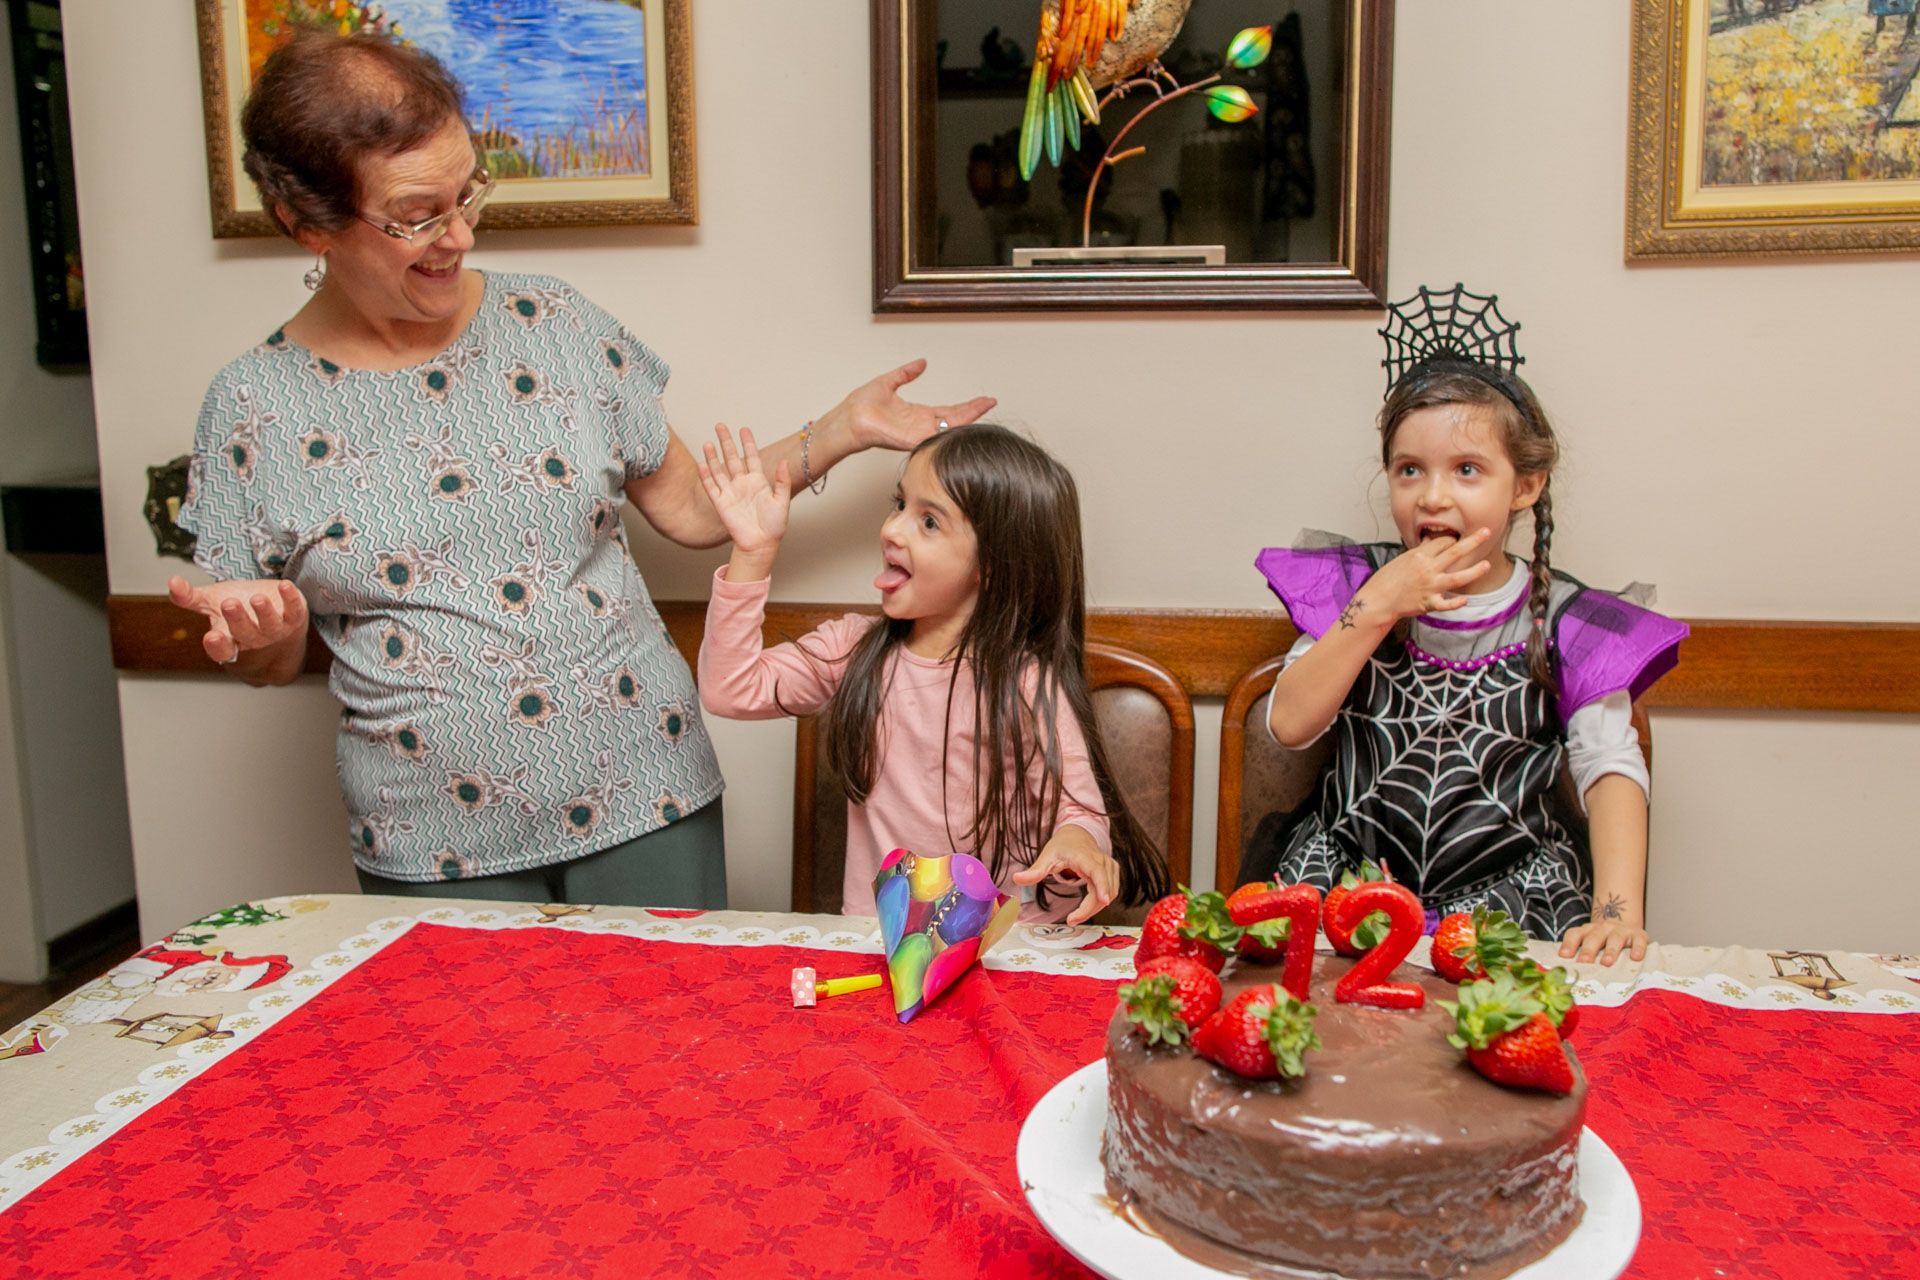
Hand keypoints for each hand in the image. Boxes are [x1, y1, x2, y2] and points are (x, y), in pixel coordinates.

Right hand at [166, 575, 308, 665]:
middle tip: (229, 604)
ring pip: (270, 624)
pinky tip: (285, 586)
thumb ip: (190, 598)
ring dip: (264, 611)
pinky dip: (291, 598)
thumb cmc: (239, 611)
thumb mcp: (210, 604)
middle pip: (245, 632)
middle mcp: (253, 638)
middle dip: (238, 619)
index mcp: (229, 640)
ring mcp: (275, 629)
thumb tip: (172, 582)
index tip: (211, 638)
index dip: (217, 646)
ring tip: (257, 599)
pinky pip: (294, 610)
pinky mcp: (294, 616)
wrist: (277, 624)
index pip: (221, 649)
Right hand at [697, 425, 790, 555]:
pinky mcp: (721, 504)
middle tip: (720, 426)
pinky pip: (711, 487)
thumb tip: (784, 461)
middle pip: (732, 458)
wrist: (761, 544)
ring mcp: (730, 493)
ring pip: (719, 470)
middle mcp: (742, 484)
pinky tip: (702, 464)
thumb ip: (782, 481)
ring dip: (713, 456)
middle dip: (726, 442)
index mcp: (758, 482)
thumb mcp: (782, 501)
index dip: (747, 443)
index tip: (744, 429)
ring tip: (707, 442)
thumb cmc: (774, 525)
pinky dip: (706, 476)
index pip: (751, 457)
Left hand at [834, 359, 996, 451]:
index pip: (948, 411)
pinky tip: (967, 420)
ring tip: (985, 406)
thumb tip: (921, 363)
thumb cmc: (860, 406)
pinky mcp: (913, 439)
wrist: (848, 418)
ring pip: (950, 427)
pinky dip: (952, 427)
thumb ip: (905, 373)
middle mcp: (920, 426)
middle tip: (991, 401)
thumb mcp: (888, 382)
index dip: (966, 406)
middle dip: (974, 410)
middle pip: (954, 419)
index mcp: (916, 415)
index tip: (982, 399)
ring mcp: (918, 434)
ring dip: (968, 417)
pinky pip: (936, 434)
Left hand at [1012, 834, 1118, 925]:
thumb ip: (1034, 871)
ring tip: (1075, 916)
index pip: (1097, 872)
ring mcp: (1110, 866)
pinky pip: (1111, 892)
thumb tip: (1016, 879)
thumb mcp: (1046, 857)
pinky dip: (1099, 903)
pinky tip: (1085, 907)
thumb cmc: (1061, 846)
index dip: (1102, 886)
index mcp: (1085, 856)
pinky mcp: (1112, 872)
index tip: (1104, 901)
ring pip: (1109, 893)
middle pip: (1103, 889)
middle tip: (1071, 920)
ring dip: (1094, 908)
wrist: (1076, 835)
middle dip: (1089, 908)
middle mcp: (1101, 860)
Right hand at [1362, 528, 1495, 621]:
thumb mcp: (1402, 559)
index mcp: (1420, 556)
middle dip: (1473, 541)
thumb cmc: (1387, 579)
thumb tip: (1430, 542)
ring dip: (1474, 571)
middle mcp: (1428, 569)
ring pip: (1458, 578)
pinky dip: (1456, 603)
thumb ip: (1420, 552)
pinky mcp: (1429, 603)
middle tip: (1486, 532)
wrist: (1378, 599)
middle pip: (1455, 552)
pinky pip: (1446, 604)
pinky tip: (1464, 600)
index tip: (1457, 540)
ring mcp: (1430, 586)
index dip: (1453, 540)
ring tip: (1486, 565)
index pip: (1443, 543)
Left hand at [1558, 919, 1649, 966]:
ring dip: (1610, 950)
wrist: (1627, 927)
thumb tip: (1568, 976)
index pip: (1575, 934)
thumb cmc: (1605, 943)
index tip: (1564, 956)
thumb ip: (1582, 956)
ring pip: (1615, 938)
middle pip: (1593, 937)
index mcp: (1588, 931)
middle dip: (1588, 950)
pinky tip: (1635, 957)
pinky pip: (1638, 940)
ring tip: (1607, 962)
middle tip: (1584, 962)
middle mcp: (1603, 928)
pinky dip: (1637, 948)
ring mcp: (1621, 930)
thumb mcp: (1593, 946)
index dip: (1569, 944)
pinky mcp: (1639, 935)